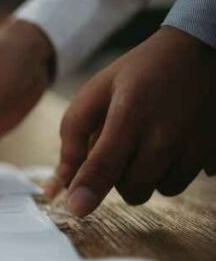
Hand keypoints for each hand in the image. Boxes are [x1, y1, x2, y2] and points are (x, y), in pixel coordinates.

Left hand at [49, 26, 215, 216]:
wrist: (199, 50)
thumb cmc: (139, 72)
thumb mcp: (97, 91)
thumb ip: (74, 136)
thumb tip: (61, 182)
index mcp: (130, 113)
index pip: (106, 162)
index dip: (90, 189)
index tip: (77, 210)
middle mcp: (166, 133)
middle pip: (133, 189)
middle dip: (120, 178)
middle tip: (122, 148)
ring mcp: (196, 144)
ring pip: (162, 189)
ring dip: (149, 175)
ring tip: (148, 141)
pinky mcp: (215, 150)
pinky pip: (188, 179)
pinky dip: (174, 169)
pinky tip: (173, 141)